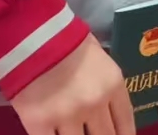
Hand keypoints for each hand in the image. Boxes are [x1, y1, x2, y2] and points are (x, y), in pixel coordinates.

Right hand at [10, 35, 133, 134]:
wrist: (32, 34)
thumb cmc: (68, 42)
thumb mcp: (101, 62)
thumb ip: (107, 89)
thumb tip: (109, 114)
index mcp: (113, 86)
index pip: (125, 123)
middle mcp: (95, 105)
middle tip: (96, 134)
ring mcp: (67, 116)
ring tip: (75, 133)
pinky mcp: (39, 124)